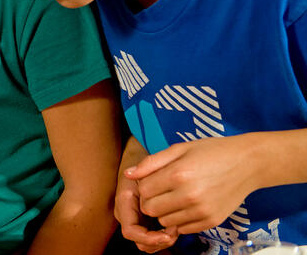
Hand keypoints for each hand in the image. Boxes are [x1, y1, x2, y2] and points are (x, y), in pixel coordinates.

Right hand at [115, 164, 177, 251]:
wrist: (134, 158)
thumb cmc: (141, 162)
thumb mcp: (145, 167)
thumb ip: (147, 178)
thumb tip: (142, 193)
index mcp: (123, 202)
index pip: (130, 231)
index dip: (149, 238)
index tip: (167, 234)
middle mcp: (125, 214)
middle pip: (140, 242)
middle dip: (159, 242)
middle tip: (175, 232)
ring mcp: (133, 218)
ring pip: (147, 243)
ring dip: (162, 241)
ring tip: (175, 228)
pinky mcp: (142, 220)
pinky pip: (152, 237)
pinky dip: (164, 237)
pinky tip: (174, 225)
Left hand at [125, 135, 257, 234]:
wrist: (248, 163)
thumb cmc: (211, 152)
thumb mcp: (179, 148)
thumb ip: (151, 162)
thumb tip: (128, 174)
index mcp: (178, 174)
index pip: (144, 191)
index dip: (143, 185)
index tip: (151, 179)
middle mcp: (189, 196)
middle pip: (151, 209)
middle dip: (150, 200)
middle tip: (160, 190)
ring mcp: (201, 211)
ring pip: (164, 221)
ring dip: (164, 211)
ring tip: (174, 196)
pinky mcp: (212, 221)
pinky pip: (183, 229)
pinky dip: (179, 219)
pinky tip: (186, 205)